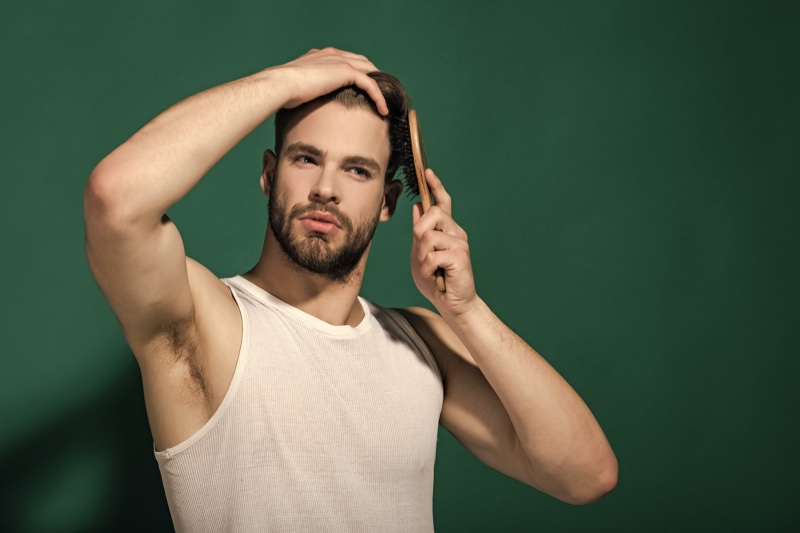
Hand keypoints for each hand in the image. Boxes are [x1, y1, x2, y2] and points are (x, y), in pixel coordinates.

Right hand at [267, 47, 387, 114]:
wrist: (282, 84)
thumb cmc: (284, 90)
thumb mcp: (299, 87)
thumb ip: (309, 89)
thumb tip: (307, 105)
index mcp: (322, 56)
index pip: (347, 60)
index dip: (358, 73)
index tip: (363, 90)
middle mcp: (333, 54)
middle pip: (362, 63)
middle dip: (373, 76)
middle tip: (379, 96)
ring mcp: (340, 60)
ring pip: (369, 71)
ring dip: (379, 87)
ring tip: (384, 103)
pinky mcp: (346, 71)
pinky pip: (370, 84)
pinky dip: (378, 97)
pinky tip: (383, 110)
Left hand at [411, 169, 477, 317]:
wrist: (452, 304)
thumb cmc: (436, 281)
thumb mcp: (420, 254)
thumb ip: (420, 233)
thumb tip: (417, 207)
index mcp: (447, 230)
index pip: (442, 203)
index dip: (436, 187)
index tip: (428, 172)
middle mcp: (456, 232)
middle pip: (432, 214)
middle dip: (419, 234)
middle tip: (423, 255)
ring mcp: (460, 243)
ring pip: (429, 236)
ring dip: (422, 257)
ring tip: (430, 269)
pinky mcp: (460, 256)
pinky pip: (433, 255)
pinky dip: (428, 268)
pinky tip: (436, 276)